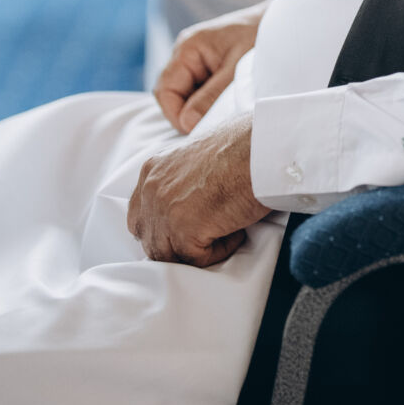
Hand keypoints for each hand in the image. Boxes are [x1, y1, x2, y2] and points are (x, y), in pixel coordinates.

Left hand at [129, 113, 268, 266]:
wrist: (263, 146)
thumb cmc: (245, 146)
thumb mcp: (198, 155)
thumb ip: (181, 178)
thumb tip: (189, 200)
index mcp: (153, 170)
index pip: (141, 215)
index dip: (164, 228)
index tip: (191, 227)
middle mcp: (151, 189)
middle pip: (150, 239)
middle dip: (178, 244)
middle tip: (210, 236)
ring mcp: (164, 210)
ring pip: (169, 255)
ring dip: (199, 250)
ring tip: (227, 230)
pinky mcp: (184, 229)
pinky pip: (197, 259)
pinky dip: (220, 251)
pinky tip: (237, 230)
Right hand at [154, 6, 265, 132]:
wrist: (282, 24)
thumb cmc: (259, 39)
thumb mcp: (236, 72)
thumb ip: (211, 97)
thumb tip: (187, 123)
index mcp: (188, 48)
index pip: (165, 91)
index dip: (176, 115)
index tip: (197, 130)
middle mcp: (185, 53)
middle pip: (172, 95)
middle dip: (187, 114)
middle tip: (213, 127)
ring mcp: (195, 60)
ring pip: (185, 96)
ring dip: (199, 109)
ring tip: (224, 114)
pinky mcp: (207, 66)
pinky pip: (198, 91)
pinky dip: (208, 102)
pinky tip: (227, 105)